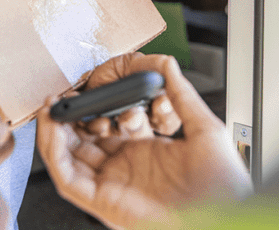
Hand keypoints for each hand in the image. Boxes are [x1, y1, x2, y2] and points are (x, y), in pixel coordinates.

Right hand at [36, 54, 251, 229]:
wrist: (225, 216)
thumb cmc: (223, 185)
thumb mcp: (203, 128)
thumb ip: (181, 94)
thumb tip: (166, 63)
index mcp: (146, 154)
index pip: (109, 129)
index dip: (96, 108)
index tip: (89, 88)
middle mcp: (125, 170)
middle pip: (83, 143)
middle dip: (70, 118)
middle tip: (63, 96)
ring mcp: (112, 186)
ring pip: (69, 159)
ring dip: (55, 132)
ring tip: (53, 106)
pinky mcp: (103, 201)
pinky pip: (67, 178)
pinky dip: (54, 153)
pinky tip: (54, 128)